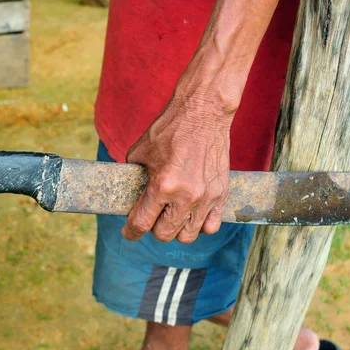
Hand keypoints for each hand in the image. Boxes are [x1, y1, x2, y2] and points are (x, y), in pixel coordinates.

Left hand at [122, 75, 236, 243]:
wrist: (202, 114)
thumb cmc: (168, 130)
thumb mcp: (139, 152)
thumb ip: (135, 178)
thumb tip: (129, 197)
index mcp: (162, 185)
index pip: (141, 223)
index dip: (130, 232)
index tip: (128, 232)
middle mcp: (185, 196)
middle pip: (164, 234)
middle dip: (153, 228)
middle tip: (151, 215)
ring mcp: (206, 197)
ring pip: (187, 235)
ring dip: (176, 228)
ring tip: (171, 214)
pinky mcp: (221, 194)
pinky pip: (210, 227)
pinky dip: (198, 225)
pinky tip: (190, 213)